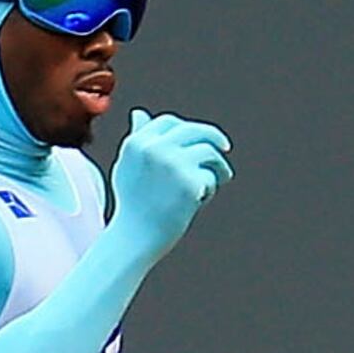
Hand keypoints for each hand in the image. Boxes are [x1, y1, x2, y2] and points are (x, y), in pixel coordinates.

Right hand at [107, 111, 235, 267]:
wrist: (135, 238)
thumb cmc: (132, 204)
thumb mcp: (128, 166)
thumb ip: (137, 138)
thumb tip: (140, 113)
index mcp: (137, 143)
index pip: (168, 122)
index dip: (187, 129)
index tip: (200, 138)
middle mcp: (154, 148)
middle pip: (195, 130)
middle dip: (214, 137)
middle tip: (225, 148)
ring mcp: (173, 164)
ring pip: (209, 152)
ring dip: (218, 166)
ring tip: (220, 180)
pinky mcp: (190, 182)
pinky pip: (211, 177)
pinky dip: (210, 188)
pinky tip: (199, 201)